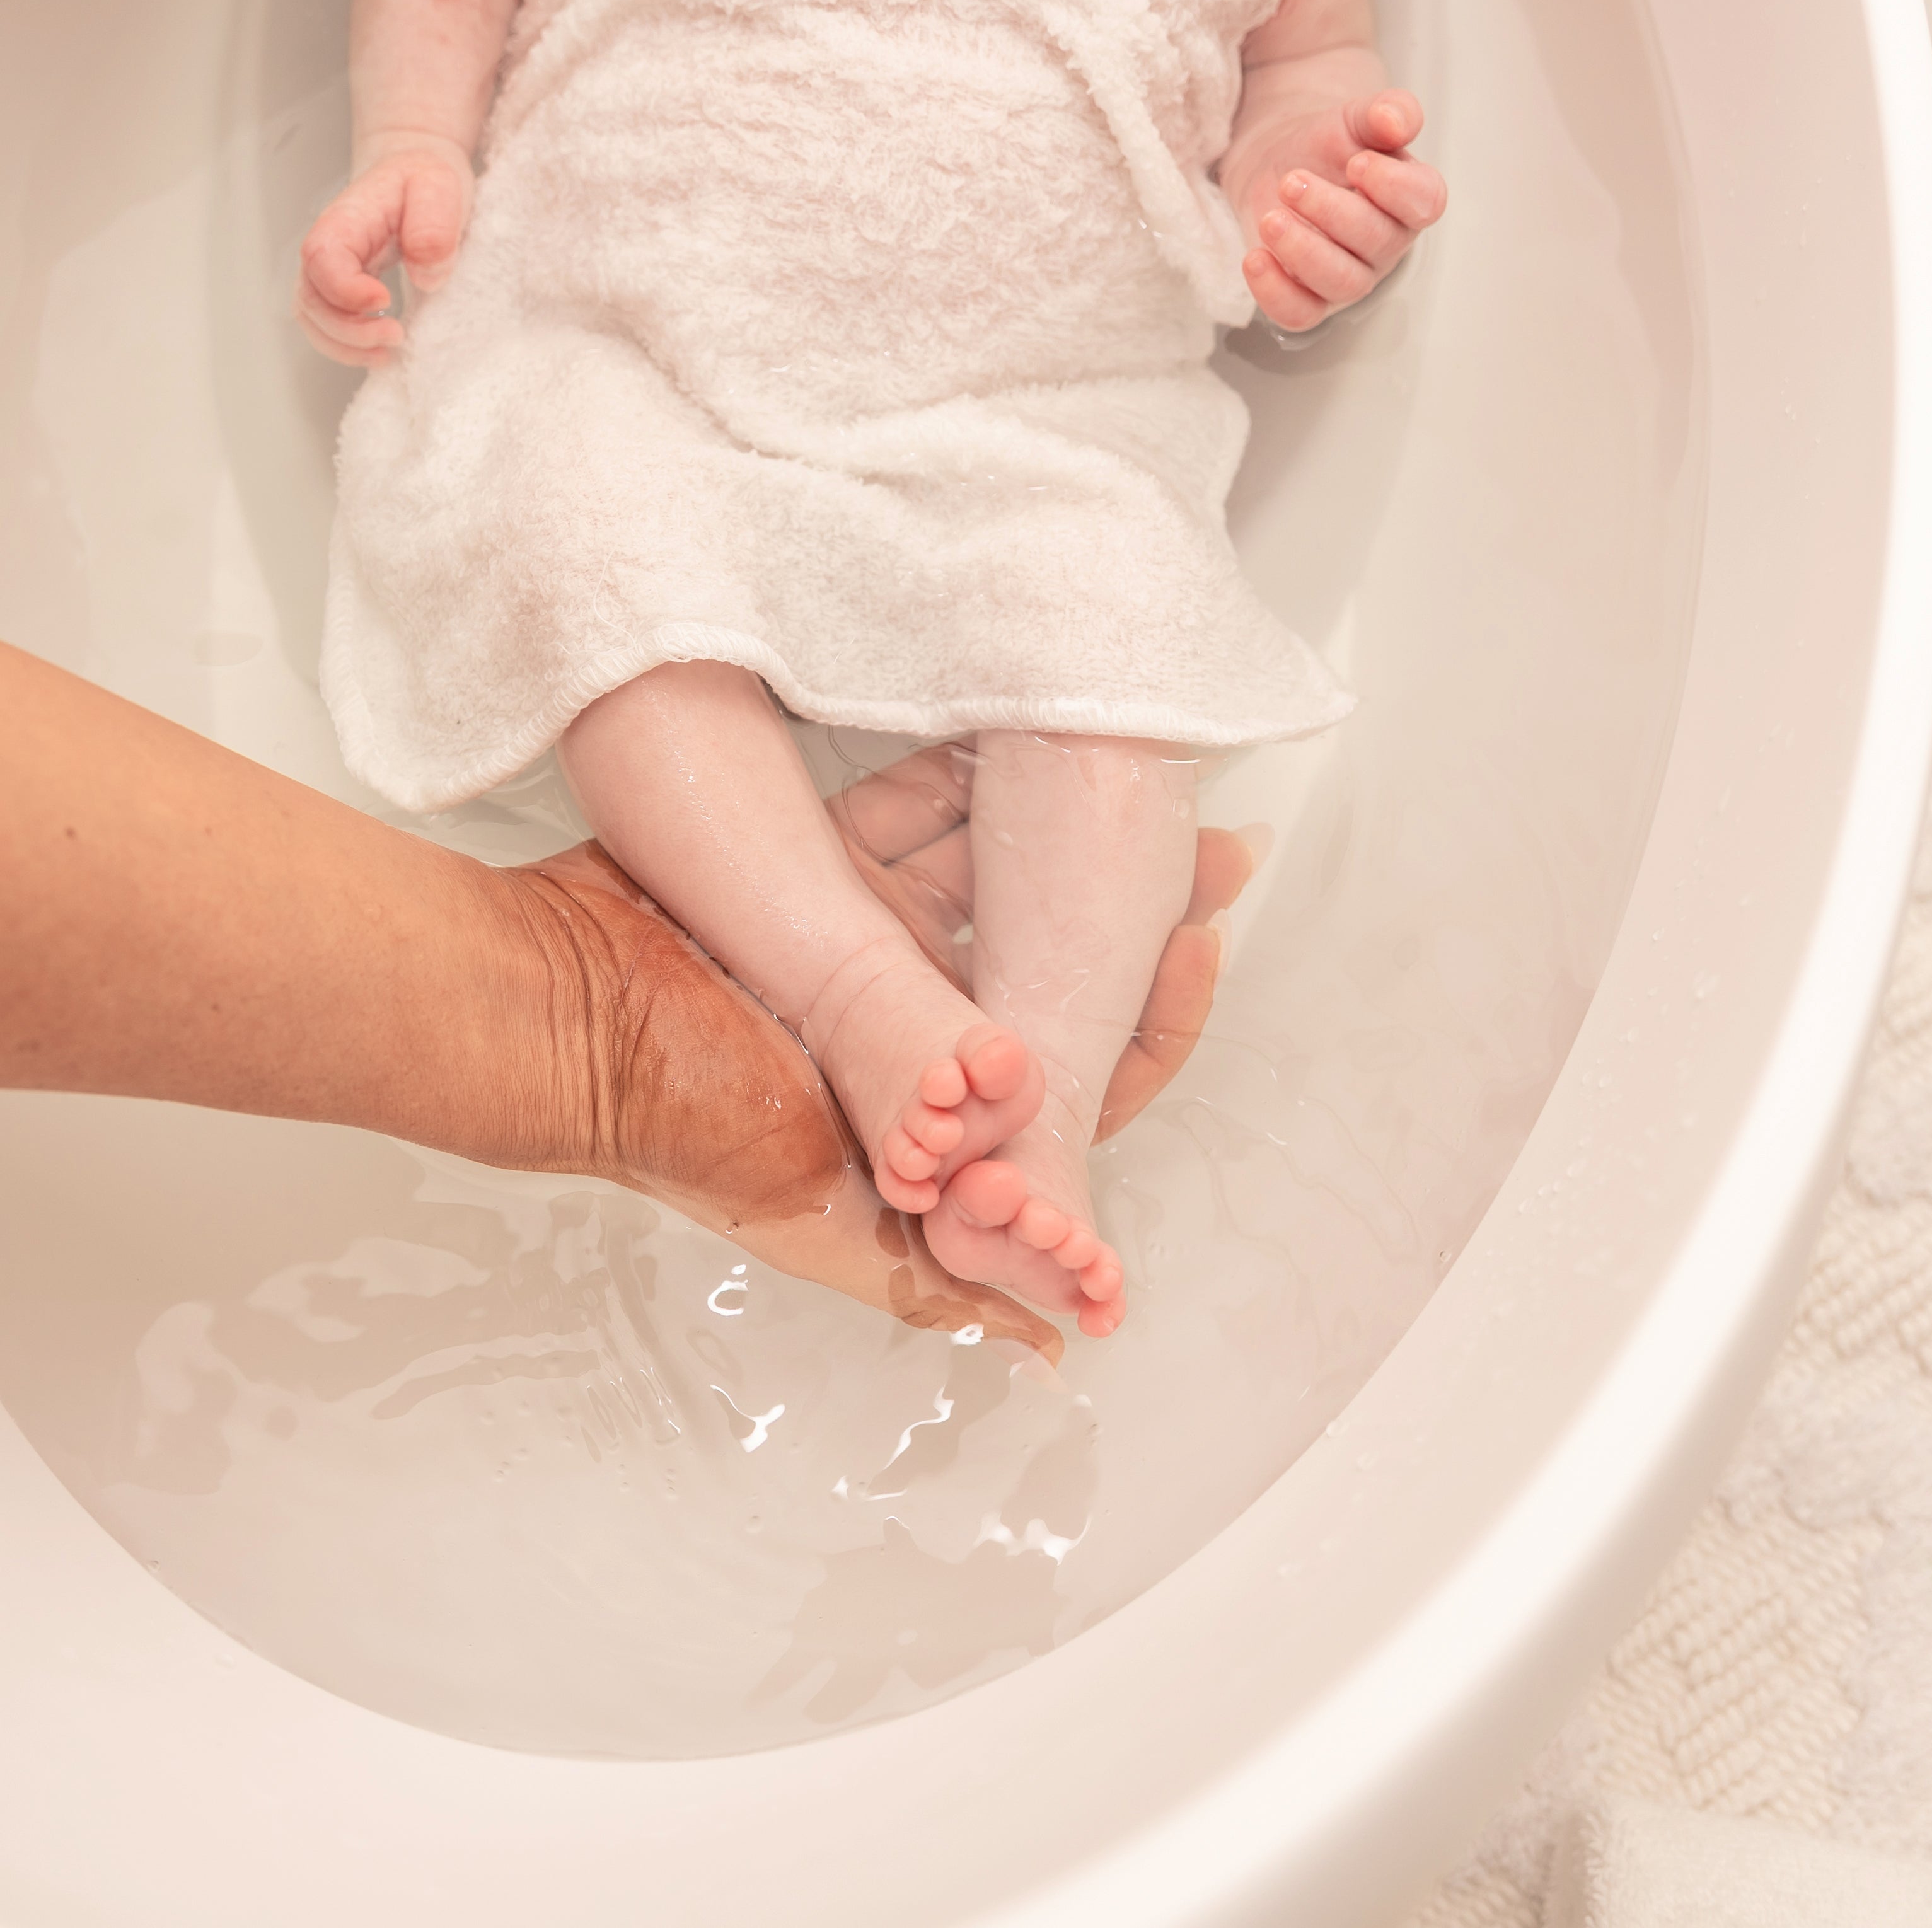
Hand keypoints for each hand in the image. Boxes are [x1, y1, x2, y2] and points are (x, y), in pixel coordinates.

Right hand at [294, 137, 473, 366]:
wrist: (417, 177)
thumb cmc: (424, 181)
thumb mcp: (439, 188)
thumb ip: (433, 227)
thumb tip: (424, 274)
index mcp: (347, 218)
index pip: (322, 257)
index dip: (345, 289)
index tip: (384, 300)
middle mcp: (329, 245)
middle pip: (311, 296)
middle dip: (348, 330)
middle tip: (396, 336)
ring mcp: (330, 270)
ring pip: (312, 317)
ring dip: (345, 345)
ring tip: (387, 353)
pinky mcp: (342, 289)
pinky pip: (327, 325)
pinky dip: (347, 347)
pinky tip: (380, 353)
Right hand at [507, 757, 1254, 1358]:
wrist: (566, 1012)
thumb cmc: (687, 1122)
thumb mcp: (827, 1222)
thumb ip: (939, 1283)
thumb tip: (1059, 1341)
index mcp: (939, 1117)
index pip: (1081, 1073)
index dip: (1153, 1017)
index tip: (1203, 943)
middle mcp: (921, 1030)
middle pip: (1058, 962)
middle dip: (1137, 908)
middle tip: (1217, 842)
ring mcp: (878, 948)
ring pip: (999, 881)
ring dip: (1062, 833)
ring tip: (1139, 773)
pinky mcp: (830, 875)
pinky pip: (918, 817)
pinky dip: (964, 781)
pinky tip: (1025, 737)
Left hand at [1219, 59, 1446, 333]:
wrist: (1281, 163)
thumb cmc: (1327, 146)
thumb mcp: (1356, 118)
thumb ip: (1385, 111)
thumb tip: (1398, 121)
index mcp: (1410, 198)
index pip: (1424, 203)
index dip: (1393, 187)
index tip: (1356, 163)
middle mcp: (1386, 245)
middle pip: (1376, 243)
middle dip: (1331, 211)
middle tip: (1292, 181)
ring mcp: (1350, 277)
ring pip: (1342, 283)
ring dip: (1303, 251)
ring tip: (1271, 219)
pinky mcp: (1309, 300)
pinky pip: (1300, 315)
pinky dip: (1275, 292)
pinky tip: (1254, 258)